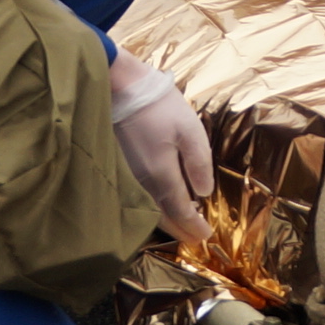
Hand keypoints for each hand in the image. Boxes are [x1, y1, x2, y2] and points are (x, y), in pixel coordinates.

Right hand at [108, 55, 213, 240]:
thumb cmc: (158, 105)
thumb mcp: (189, 129)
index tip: (206, 237)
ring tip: (181, 225)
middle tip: (194, 239)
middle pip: (162, 216)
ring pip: (148, 209)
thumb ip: (199, 163)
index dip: (193, 227)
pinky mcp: (118, 167)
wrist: (119, 86)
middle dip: (180, 229)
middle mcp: (141, 183)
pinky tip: (159, 204)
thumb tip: (204, 193)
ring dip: (166, 220)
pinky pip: (137, 198)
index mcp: (161, 175)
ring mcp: (127, 177)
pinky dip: (152, 207)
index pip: (180, 211)